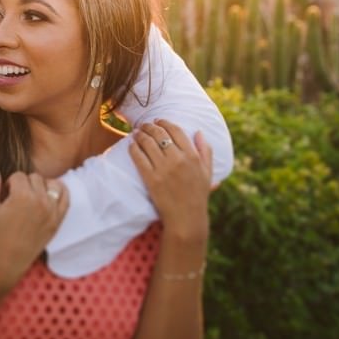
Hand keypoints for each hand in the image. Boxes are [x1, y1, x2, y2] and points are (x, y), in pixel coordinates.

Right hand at [0, 166, 67, 287]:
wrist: (5, 261)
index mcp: (22, 196)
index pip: (18, 175)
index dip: (9, 182)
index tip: (4, 193)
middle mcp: (40, 201)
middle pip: (35, 178)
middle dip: (24, 184)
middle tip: (16, 197)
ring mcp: (52, 211)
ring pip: (52, 184)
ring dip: (42, 186)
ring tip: (31, 196)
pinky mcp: (58, 221)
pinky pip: (65, 197)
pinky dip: (60, 191)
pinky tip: (49, 193)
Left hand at [129, 120, 212, 239]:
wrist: (186, 218)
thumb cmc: (198, 195)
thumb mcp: (207, 172)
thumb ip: (205, 150)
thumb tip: (199, 132)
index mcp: (192, 156)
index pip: (176, 130)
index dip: (164, 122)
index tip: (158, 120)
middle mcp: (177, 159)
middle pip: (159, 134)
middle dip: (149, 126)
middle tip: (143, 125)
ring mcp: (163, 169)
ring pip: (147, 143)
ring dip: (139, 135)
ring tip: (136, 133)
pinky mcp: (151, 179)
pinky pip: (139, 158)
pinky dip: (133, 149)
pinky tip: (131, 146)